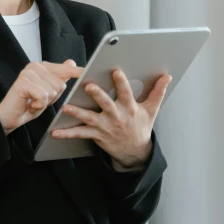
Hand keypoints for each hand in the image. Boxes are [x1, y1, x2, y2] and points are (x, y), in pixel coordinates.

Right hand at [0, 59, 84, 134]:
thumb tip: (71, 62)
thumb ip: (59, 77)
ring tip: (33, 102)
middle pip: (61, 84)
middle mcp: (35, 66)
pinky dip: (39, 105)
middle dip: (53, 98)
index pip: (66, 69)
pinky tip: (29, 104)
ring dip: (45, 102)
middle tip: (38, 100)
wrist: (9, 117)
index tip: (90, 71)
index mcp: (42, 66)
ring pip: (53, 91)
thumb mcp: (48, 92)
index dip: (78, 73)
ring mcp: (28, 73)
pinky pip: (43, 96)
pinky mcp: (23, 83)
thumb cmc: (28, 104)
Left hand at [51, 69, 171, 167]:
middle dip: (98, 95)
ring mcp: (105, 127)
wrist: (135, 152)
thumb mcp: (151, 110)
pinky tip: (55, 132)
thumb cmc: (141, 127)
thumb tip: (167, 76)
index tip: (116, 71)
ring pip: (90, 119)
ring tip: (66, 108)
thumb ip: (158, 92)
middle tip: (89, 86)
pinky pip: (80, 134)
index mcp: (129, 108)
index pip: (126, 93)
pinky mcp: (97, 135)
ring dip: (77, 113)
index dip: (121, 83)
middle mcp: (116, 117)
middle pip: (107, 104)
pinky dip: (67, 133)